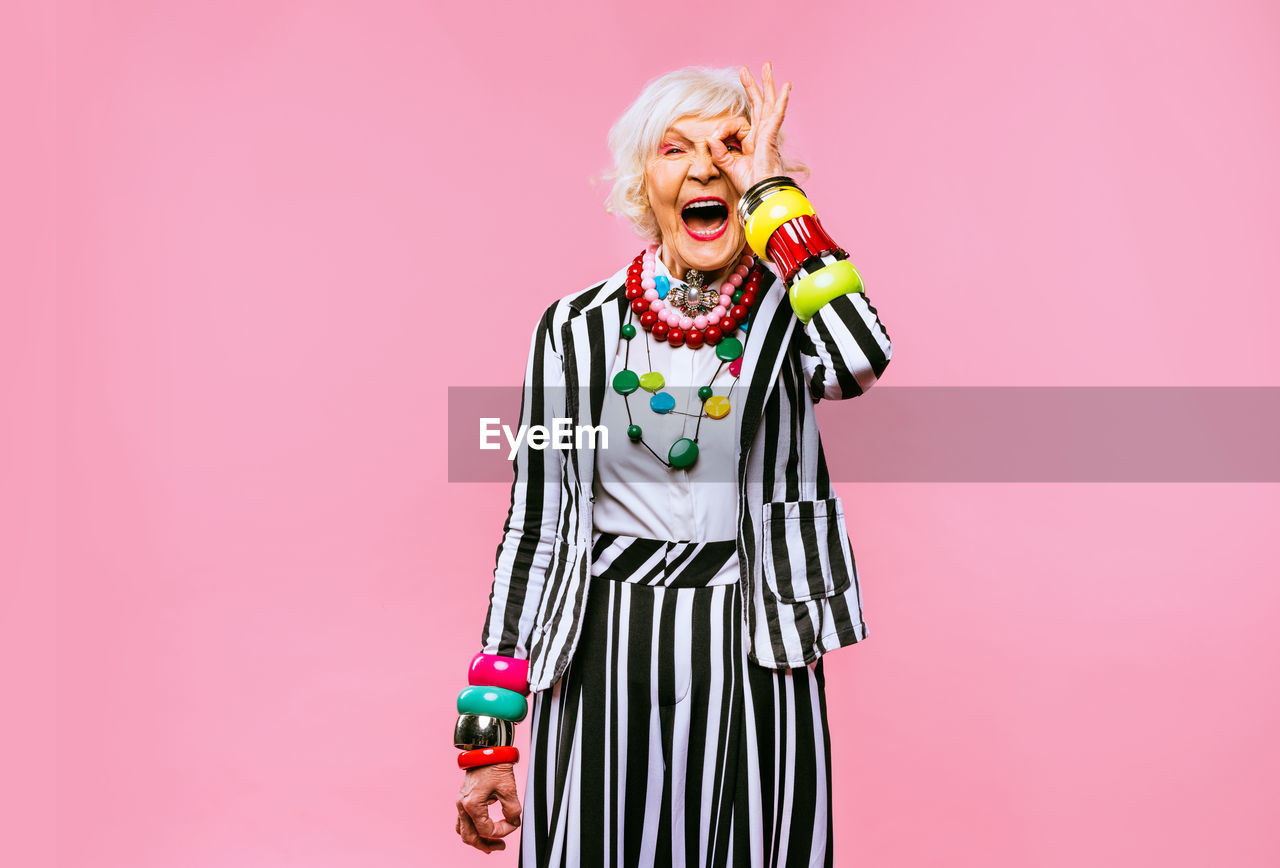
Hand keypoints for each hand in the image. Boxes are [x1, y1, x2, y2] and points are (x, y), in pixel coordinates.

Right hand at [455, 763, 521, 853]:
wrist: (485, 749)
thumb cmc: (495, 764)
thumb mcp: (509, 788)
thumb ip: (512, 809)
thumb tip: (513, 822)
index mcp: (472, 804)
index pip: (487, 830)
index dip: (503, 831)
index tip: (514, 823)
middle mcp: (462, 805)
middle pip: (470, 836)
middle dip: (485, 844)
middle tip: (500, 847)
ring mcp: (460, 803)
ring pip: (463, 831)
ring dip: (477, 839)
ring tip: (490, 844)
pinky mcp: (463, 799)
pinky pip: (462, 821)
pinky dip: (472, 829)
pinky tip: (482, 830)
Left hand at [708, 61, 793, 196]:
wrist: (760, 196)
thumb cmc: (749, 185)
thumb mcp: (728, 166)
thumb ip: (719, 152)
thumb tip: (710, 138)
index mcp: (751, 142)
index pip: (736, 124)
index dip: (722, 128)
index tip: (714, 138)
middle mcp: (761, 136)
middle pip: (758, 105)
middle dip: (752, 87)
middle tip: (745, 70)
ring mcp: (768, 135)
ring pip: (767, 104)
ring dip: (767, 85)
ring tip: (767, 67)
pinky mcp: (772, 137)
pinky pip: (777, 116)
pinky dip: (781, 101)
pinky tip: (786, 87)